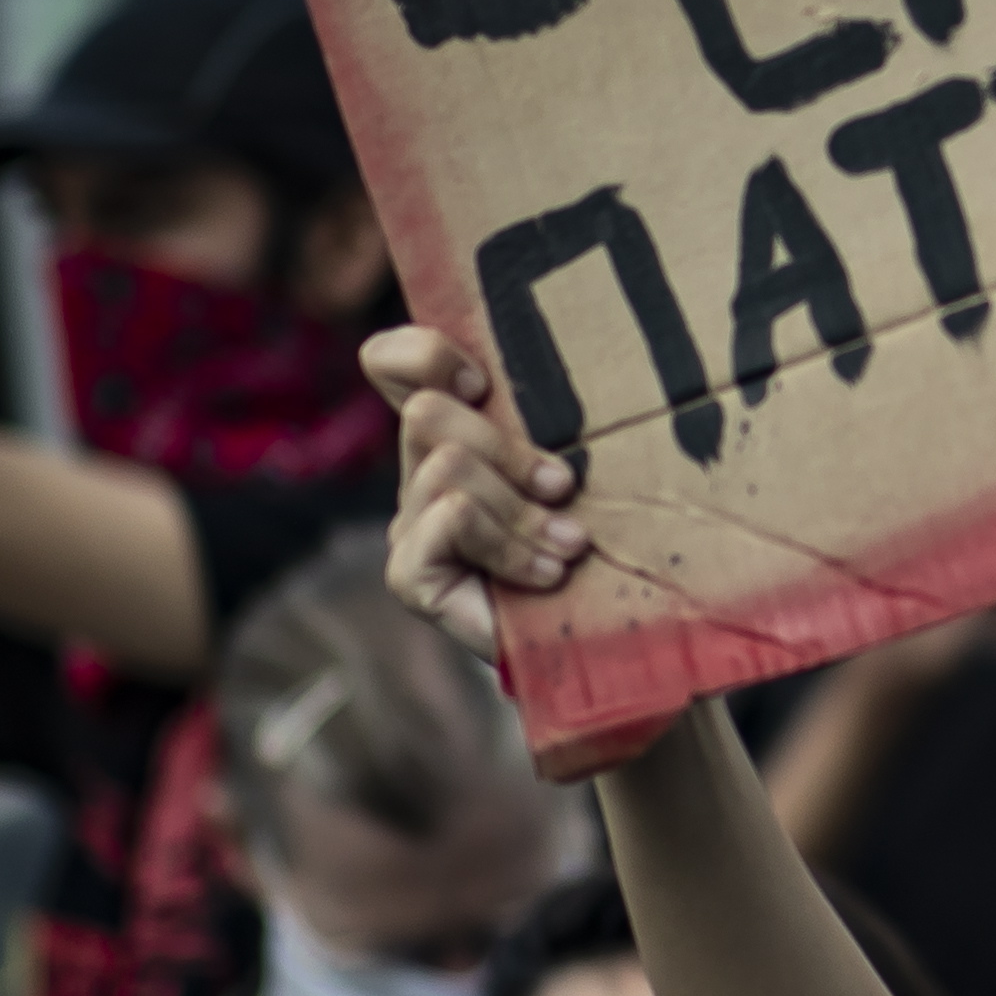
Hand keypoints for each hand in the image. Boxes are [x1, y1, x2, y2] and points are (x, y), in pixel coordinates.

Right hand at [367, 325, 582, 667]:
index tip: (483, 384)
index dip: (424, 354)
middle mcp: (420, 472)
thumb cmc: (603, 545)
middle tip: (562, 488)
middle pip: (429, 412)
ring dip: (522, 509)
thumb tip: (589, 359)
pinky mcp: (409, 573)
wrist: (604, 641)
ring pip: (448, 468)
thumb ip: (561, 420)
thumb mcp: (584, 469)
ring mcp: (410, 525)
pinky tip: (547, 575)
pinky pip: (450, 518)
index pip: (391, 362)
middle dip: (509, 450)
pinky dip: (508, 546)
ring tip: (569, 545)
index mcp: (455, 433)